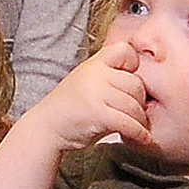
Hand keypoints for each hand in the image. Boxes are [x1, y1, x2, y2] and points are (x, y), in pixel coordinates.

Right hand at [16, 38, 150, 151]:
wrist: (45, 128)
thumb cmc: (69, 109)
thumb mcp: (87, 83)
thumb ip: (108, 79)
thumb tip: (142, 88)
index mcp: (93, 64)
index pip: (124, 50)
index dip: (134, 64)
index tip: (131, 82)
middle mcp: (95, 74)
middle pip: (136, 83)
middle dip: (141, 101)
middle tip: (139, 113)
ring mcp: (95, 93)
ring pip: (134, 105)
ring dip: (142, 120)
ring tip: (141, 128)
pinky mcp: (97, 113)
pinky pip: (128, 122)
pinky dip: (139, 133)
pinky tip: (141, 138)